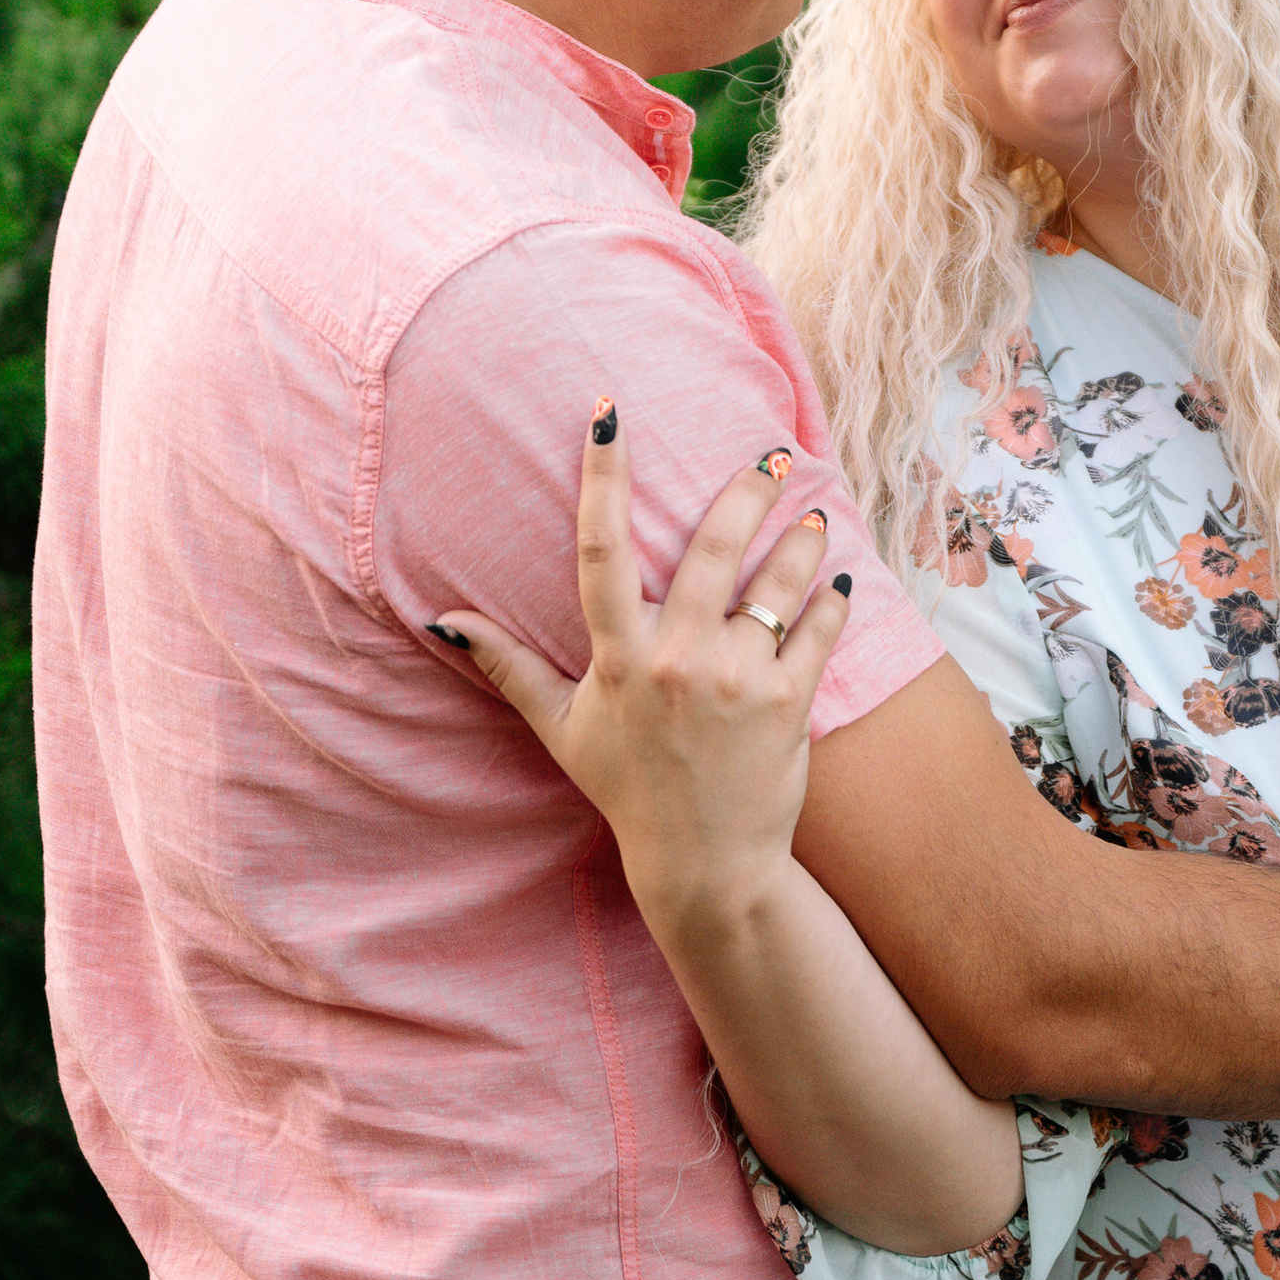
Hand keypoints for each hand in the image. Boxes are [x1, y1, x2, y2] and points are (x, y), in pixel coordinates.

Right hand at [430, 406, 847, 914]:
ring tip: (812, 517)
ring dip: (800, 540)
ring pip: (778, 582)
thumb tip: (442, 620)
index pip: (600, 548)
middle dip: (747, 491)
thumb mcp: (561, 728)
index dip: (602, 476)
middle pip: (712, 548)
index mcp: (619, 658)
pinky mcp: (791, 702)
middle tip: (771, 456)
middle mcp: (678, 660)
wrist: (705, 865)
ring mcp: (739, 680)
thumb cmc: (627, 790)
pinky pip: (819, 630)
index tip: (607, 414)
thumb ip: (508, 666)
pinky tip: (836, 581)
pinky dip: (832, 601)